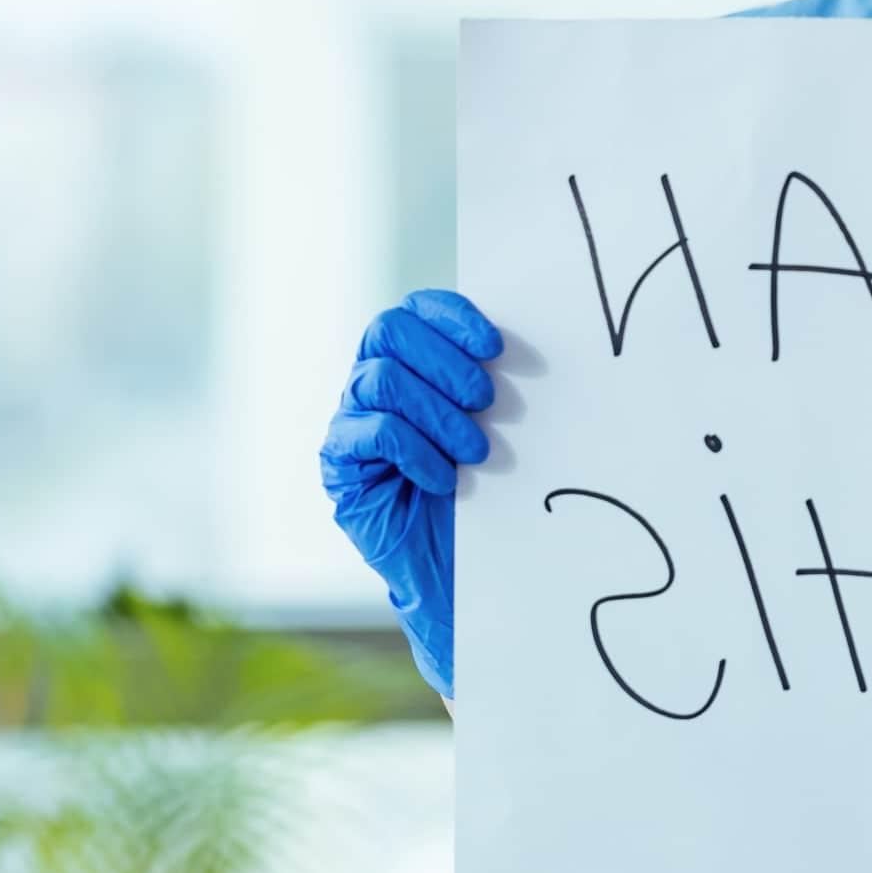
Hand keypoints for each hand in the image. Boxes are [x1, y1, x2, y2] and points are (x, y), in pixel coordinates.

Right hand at [319, 289, 502, 696]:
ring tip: (476, 451)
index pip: (417, 308)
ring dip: (436, 412)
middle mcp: (375, 379)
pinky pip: (368, 433)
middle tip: (487, 401)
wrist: (458, 564)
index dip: (451, 315)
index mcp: (414, 358)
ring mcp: (352, 417)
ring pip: (380, 379)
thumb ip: (498, 383)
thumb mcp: (501, 427)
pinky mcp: (340, 462)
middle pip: (389, 331)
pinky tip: (445, 478)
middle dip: (443, 360)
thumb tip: (531, 349)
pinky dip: (414, 450)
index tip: (495, 345)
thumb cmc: (487, 486)